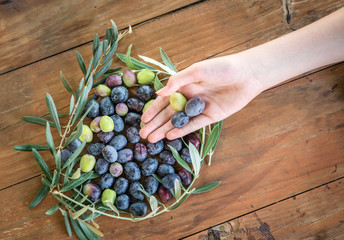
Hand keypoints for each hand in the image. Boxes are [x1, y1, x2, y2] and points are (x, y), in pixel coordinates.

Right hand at [139, 54, 264, 142]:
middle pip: (169, 114)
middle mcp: (189, 98)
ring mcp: (199, 108)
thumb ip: (177, 81)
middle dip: (156, 124)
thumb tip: (158, 93)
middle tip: (143, 135)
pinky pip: (193, 125)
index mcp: (184, 86)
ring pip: (178, 122)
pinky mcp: (210, 117)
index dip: (153, 110)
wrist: (246, 75)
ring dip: (165, 130)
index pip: (164, 101)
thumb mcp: (197, 71)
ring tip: (152, 139)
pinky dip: (182, 131)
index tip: (142, 120)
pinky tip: (170, 136)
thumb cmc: (221, 68)